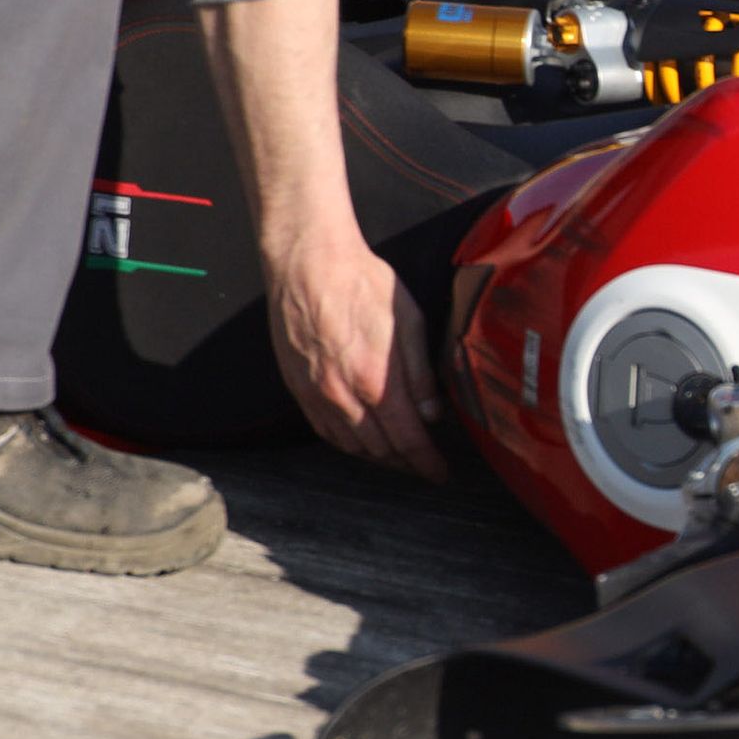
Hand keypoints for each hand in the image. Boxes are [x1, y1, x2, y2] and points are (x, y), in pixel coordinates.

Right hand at [263, 224, 448, 479]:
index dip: (427, 463)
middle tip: (425, 466)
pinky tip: (362, 442)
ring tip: (399, 458)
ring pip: (351, 446)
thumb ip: (421, 373)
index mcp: (376, 379)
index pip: (407, 440)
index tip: (441, 474)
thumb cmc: (362, 284)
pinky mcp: (298, 388)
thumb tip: (433, 415)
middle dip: (407, 463)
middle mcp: (343, 395)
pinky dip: (348, 445)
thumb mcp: (408, 321)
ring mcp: (317, 394)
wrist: (308, 264)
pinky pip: (325, 431)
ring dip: (379, 458)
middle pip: (380, 450)